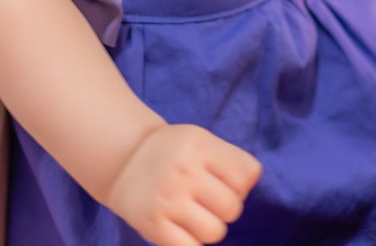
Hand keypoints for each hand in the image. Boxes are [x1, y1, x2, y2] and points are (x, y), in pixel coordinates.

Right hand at [105, 124, 261, 245]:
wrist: (124, 159)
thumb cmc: (174, 153)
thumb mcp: (202, 140)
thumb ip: (233, 159)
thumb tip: (251, 183)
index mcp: (198, 146)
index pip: (245, 177)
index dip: (238, 185)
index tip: (220, 181)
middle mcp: (183, 171)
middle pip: (232, 208)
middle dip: (223, 208)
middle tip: (204, 199)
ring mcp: (167, 199)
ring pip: (215, 232)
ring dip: (209, 227)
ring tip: (193, 214)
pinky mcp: (153, 225)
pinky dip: (192, 243)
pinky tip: (182, 229)